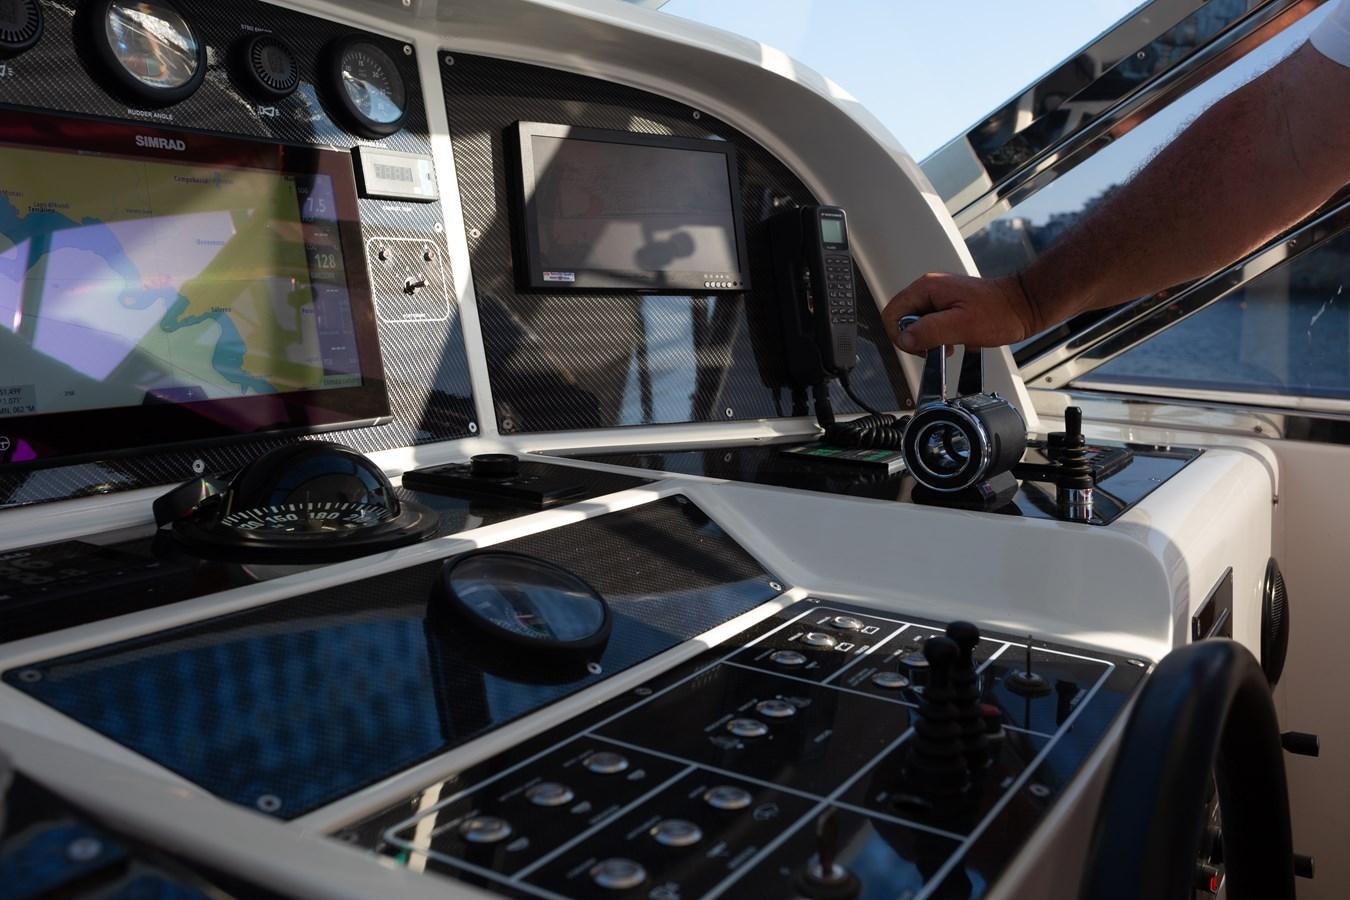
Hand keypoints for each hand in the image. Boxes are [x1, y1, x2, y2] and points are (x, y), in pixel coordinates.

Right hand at [881, 272, 1040, 354]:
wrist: (1022, 306)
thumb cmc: (1000, 312)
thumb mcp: (961, 325)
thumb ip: (929, 331)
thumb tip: (905, 339)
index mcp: (927, 288)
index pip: (892, 313)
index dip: (900, 335)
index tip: (920, 347)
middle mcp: (929, 289)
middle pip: (902, 319)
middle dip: (916, 339)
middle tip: (936, 347)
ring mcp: (939, 297)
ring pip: (917, 324)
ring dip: (928, 339)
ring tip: (948, 345)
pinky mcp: (948, 307)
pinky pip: (931, 325)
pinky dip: (938, 337)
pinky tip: (953, 342)